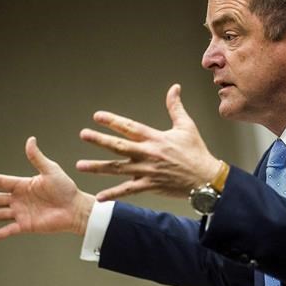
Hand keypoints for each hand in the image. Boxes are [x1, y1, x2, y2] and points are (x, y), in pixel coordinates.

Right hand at [0, 137, 94, 240]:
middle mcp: (20, 199)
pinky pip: (9, 230)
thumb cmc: (66, 188)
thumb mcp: (51, 170)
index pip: (0, 182)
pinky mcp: (27, 225)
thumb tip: (30, 139)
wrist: (76, 208)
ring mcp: (22, 213)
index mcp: (23, 185)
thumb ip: (37, 158)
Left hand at [76, 84, 220, 200]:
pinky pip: (128, 190)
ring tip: (80, 165)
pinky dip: (114, 194)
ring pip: (118, 168)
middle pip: (119, 146)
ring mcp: (147, 171)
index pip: (130, 127)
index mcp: (156, 138)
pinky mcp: (150, 186)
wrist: (205, 179)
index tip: (97, 116)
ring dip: (98, 167)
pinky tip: (100, 198)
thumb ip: (176, 107)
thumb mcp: (187, 126)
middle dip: (100, 140)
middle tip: (84, 134)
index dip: (113, 121)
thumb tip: (174, 88)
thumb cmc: (196, 152)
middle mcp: (149, 154)